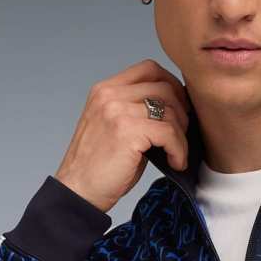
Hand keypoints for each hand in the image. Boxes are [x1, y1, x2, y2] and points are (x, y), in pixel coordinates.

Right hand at [52, 58, 190, 211]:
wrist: (78, 192)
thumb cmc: (97, 167)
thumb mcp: (114, 128)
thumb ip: (136, 112)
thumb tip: (174, 110)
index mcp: (105, 90)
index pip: (148, 69)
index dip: (172, 84)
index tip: (180, 107)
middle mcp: (109, 95)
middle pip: (164, 87)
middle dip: (181, 112)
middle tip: (181, 135)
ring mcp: (117, 111)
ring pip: (170, 111)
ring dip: (181, 135)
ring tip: (176, 154)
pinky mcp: (127, 131)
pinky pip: (169, 133)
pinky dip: (178, 150)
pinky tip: (175, 162)